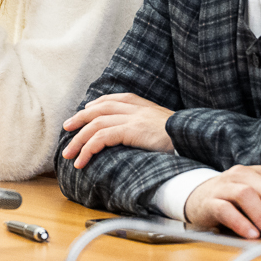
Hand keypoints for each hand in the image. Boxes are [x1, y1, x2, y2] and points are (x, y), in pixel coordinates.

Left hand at [60, 91, 174, 169]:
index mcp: (141, 104)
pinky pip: (101, 138)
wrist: (194, 137)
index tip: (83, 112)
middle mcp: (134, 108)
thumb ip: (147, 126)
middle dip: (79, 119)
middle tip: (67, 129)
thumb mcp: (162, 127)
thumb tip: (138, 136)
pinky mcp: (131, 130)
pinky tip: (82, 161)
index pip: (111, 99)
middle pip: (98, 109)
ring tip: (69, 155)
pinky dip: (88, 149)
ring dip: (78, 140)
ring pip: (95, 125)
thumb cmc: (181, 138)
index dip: (94, 106)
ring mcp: (132, 118)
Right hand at [183, 165, 260, 240]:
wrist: (196, 198)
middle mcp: (243, 175)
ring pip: (247, 195)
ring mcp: (224, 186)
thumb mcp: (256, 202)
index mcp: (259, 174)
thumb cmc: (233, 203)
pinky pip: (225, 209)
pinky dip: (240, 222)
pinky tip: (251, 234)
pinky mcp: (209, 201)